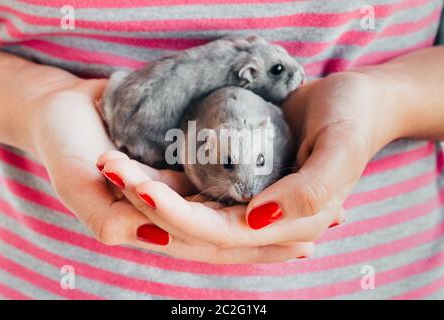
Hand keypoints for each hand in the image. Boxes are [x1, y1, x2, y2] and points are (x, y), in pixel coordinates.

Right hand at [27, 78, 310, 263]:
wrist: (63, 109)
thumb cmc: (63, 141)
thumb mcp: (74, 178)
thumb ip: (105, 215)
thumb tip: (158, 236)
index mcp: (145, 226)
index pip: (204, 242)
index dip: (248, 246)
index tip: (295, 242)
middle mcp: (166, 215)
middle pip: (226, 232)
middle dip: (272, 237)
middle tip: (320, 234)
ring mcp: (175, 190)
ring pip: (228, 208)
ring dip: (270, 213)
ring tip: (319, 210)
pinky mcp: (180, 166)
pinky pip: (220, 179)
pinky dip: (251, 181)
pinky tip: (280, 177)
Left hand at [104, 71, 398, 249]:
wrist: (354, 102)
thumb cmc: (353, 120)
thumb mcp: (342, 150)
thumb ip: (310, 191)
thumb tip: (258, 218)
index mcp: (288, 223)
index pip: (223, 233)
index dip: (179, 216)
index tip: (142, 188)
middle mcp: (262, 220)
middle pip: (195, 226)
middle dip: (149, 204)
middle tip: (112, 171)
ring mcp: (246, 201)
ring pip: (188, 210)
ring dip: (147, 193)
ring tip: (112, 166)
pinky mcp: (235, 180)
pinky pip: (194, 188)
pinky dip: (164, 180)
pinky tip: (134, 165)